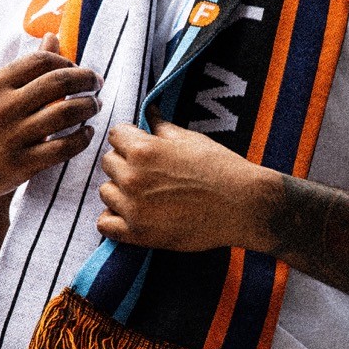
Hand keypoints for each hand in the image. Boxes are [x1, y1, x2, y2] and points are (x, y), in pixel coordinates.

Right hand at [0, 33, 101, 211]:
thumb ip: (26, 67)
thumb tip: (52, 37)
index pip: (41, 61)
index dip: (68, 62)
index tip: (78, 69)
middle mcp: (3, 108)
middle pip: (59, 82)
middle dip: (86, 80)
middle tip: (96, 84)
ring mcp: (12, 137)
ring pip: (66, 113)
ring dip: (89, 106)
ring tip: (94, 106)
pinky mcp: (21, 165)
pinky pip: (64, 147)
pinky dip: (82, 138)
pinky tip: (86, 133)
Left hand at [96, 108, 275, 250]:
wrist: (243, 206)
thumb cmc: (221, 169)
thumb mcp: (191, 140)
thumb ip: (162, 128)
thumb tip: (149, 114)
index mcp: (143, 150)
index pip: (115, 136)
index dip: (130, 139)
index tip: (143, 147)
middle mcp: (133, 177)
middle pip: (108, 163)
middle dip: (124, 163)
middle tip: (149, 172)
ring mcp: (133, 208)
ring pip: (105, 192)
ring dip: (120, 191)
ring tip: (145, 194)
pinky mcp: (138, 234)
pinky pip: (105, 224)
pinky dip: (114, 219)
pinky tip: (133, 214)